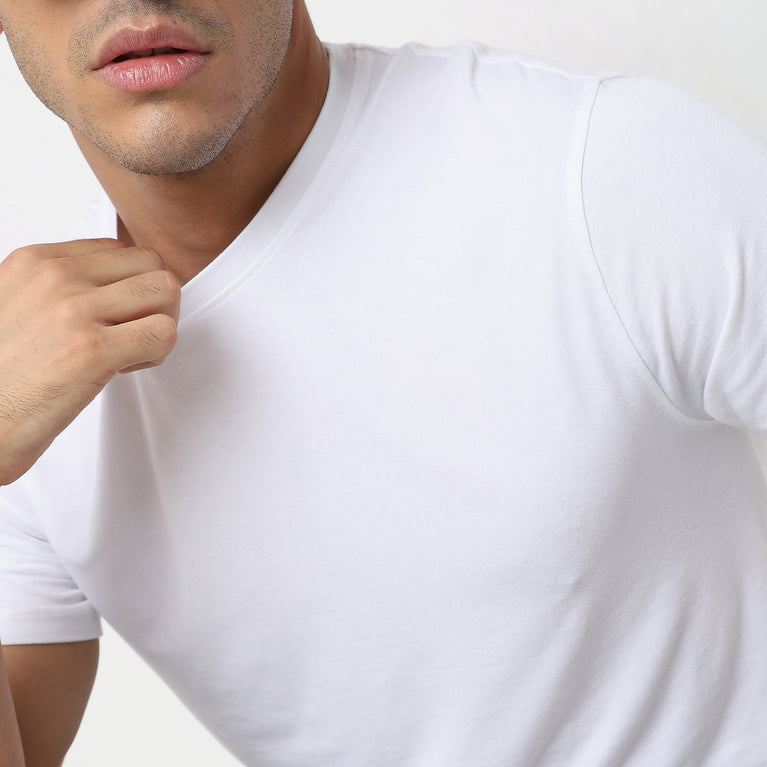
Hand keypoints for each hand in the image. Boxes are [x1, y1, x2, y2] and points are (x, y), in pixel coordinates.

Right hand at [0, 239, 179, 484]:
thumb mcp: (14, 308)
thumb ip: (55, 288)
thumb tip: (106, 285)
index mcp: (33, 263)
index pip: (119, 250)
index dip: (128, 286)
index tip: (111, 317)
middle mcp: (54, 278)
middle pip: (150, 264)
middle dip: (154, 302)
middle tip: (131, 334)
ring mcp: (73, 310)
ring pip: (165, 291)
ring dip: (159, 324)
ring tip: (128, 351)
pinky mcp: (92, 350)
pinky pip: (163, 333)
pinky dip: (157, 354)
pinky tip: (123, 369)